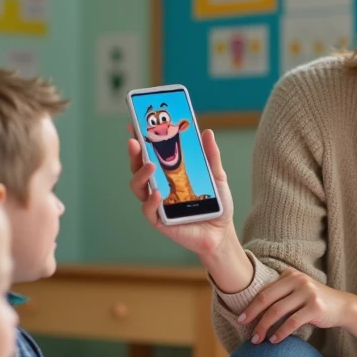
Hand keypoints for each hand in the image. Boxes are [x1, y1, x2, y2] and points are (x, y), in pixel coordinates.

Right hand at [128, 127, 234, 257]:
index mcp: (169, 174)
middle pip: (138, 168)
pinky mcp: (160, 221)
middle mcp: (158, 187)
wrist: (221, 232)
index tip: (134, 125)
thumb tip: (207, 132)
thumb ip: (211, 156)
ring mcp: (157, 204)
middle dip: (134, 154)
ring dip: (141, 175)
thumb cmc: (216, 204)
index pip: (150, 155)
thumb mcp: (217, 176)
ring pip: (138, 187)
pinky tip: (157, 194)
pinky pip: (148, 210)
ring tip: (150, 165)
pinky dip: (150, 201)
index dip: (141, 141)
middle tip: (136, 142)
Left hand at [240, 268, 351, 344]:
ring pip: (277, 311)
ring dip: (264, 327)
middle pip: (267, 299)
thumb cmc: (314, 301)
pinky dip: (281, 332)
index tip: (241, 318)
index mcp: (290, 275)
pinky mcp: (315, 307)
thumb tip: (252, 309)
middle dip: (253, 315)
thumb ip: (281, 293)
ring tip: (257, 339)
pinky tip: (274, 341)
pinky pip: (292, 322)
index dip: (251, 305)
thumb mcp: (298, 290)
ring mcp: (307, 293)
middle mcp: (298, 280)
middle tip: (243, 328)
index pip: (265, 290)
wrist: (343, 306)